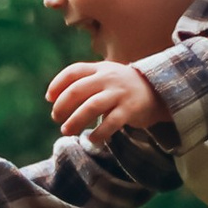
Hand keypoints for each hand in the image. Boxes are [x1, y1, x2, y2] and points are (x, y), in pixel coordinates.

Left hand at [45, 55, 163, 143]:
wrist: (158, 90)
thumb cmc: (122, 87)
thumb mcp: (106, 76)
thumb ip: (85, 82)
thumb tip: (55, 98)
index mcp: (100, 68)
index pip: (73, 72)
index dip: (57, 84)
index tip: (49, 98)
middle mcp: (108, 78)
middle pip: (77, 90)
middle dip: (62, 105)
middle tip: (56, 118)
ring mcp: (119, 93)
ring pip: (91, 107)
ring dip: (75, 120)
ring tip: (66, 130)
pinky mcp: (130, 109)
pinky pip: (110, 123)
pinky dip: (98, 133)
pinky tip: (91, 139)